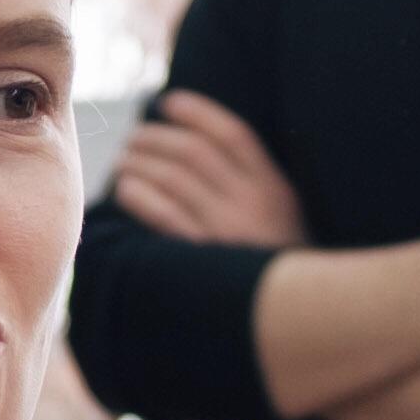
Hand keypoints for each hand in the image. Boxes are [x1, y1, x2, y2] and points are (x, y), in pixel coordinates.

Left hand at [112, 91, 309, 251]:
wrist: (296, 317)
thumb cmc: (281, 266)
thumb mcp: (285, 219)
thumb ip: (257, 187)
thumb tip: (202, 152)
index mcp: (275, 189)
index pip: (233, 135)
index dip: (198, 113)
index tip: (169, 102)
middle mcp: (253, 204)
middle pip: (195, 152)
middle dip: (157, 138)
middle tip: (134, 138)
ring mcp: (228, 231)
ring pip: (174, 179)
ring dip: (141, 164)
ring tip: (123, 162)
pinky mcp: (204, 258)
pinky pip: (165, 216)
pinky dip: (141, 196)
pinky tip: (125, 190)